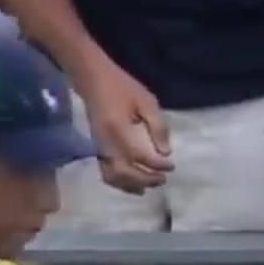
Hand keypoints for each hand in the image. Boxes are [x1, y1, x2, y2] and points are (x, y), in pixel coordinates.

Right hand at [76, 61, 171, 192]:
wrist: (92, 79)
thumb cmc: (122, 87)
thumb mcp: (146, 101)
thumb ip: (158, 126)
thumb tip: (166, 153)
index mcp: (118, 129)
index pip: (139, 156)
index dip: (157, 165)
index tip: (171, 166)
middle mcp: (106, 143)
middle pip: (124, 172)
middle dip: (145, 180)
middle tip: (163, 179)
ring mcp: (98, 147)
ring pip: (112, 176)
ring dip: (132, 185)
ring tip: (150, 186)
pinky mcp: (96, 148)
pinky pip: (106, 172)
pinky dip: (119, 182)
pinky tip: (133, 183)